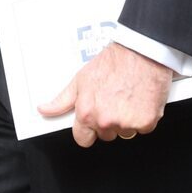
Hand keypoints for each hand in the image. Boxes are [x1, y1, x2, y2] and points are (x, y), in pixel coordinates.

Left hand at [38, 42, 173, 148]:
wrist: (140, 53)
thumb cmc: (112, 63)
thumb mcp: (80, 79)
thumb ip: (62, 100)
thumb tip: (45, 110)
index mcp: (87, 113)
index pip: (83, 139)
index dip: (87, 131)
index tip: (92, 124)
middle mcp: (105, 121)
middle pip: (105, 135)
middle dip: (108, 122)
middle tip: (113, 101)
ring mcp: (127, 123)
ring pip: (125, 132)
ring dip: (127, 121)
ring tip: (127, 98)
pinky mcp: (146, 122)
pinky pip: (144, 128)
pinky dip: (144, 117)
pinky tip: (139, 100)